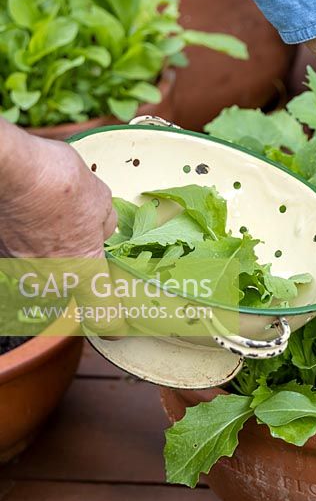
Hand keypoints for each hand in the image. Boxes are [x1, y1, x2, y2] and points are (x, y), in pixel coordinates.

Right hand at [0, 126, 123, 335]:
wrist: (12, 171)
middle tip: (80, 236)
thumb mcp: (101, 202)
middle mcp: (51, 278)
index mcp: (84, 269)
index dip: (112, 324)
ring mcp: (23, 269)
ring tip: (55, 219)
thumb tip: (100, 229)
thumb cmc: (60, 185)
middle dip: (77, 264)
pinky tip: (36, 216)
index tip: (118, 329)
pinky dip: (33, 241)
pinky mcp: (3, 254)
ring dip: (53, 251)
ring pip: (47, 268)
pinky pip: (27, 255)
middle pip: (71, 284)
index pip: (101, 314)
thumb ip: (104, 224)